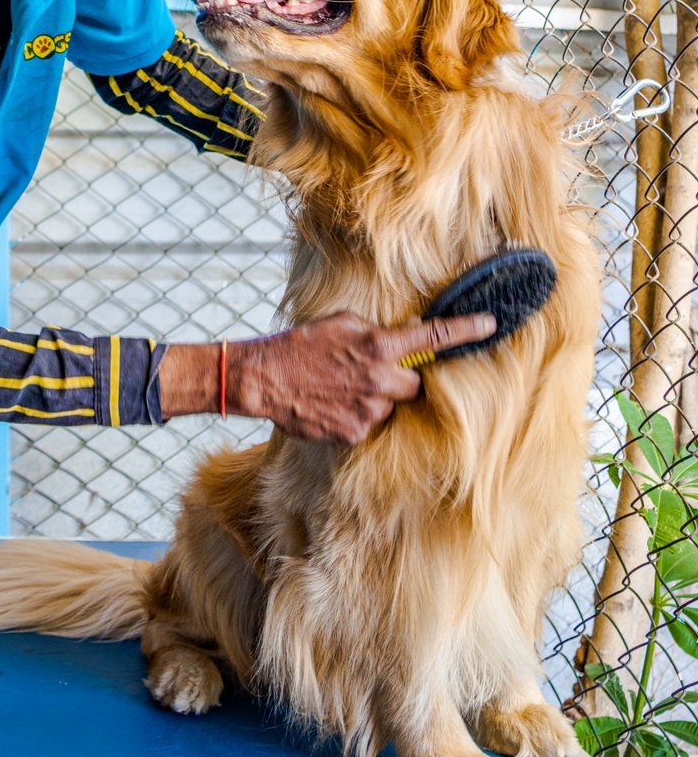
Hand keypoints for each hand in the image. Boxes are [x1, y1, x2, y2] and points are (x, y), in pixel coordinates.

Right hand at [230, 311, 495, 443]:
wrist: (264, 380)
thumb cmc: (300, 345)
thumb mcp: (341, 323)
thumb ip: (377, 331)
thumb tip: (406, 334)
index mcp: (378, 346)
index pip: (432, 337)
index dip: (465, 330)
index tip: (491, 324)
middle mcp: (379, 380)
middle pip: (416, 383)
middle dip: (401, 378)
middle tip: (372, 371)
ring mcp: (368, 410)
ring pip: (390, 405)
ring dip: (376, 397)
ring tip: (341, 388)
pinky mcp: (354, 433)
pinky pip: (370, 423)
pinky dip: (357, 414)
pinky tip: (332, 404)